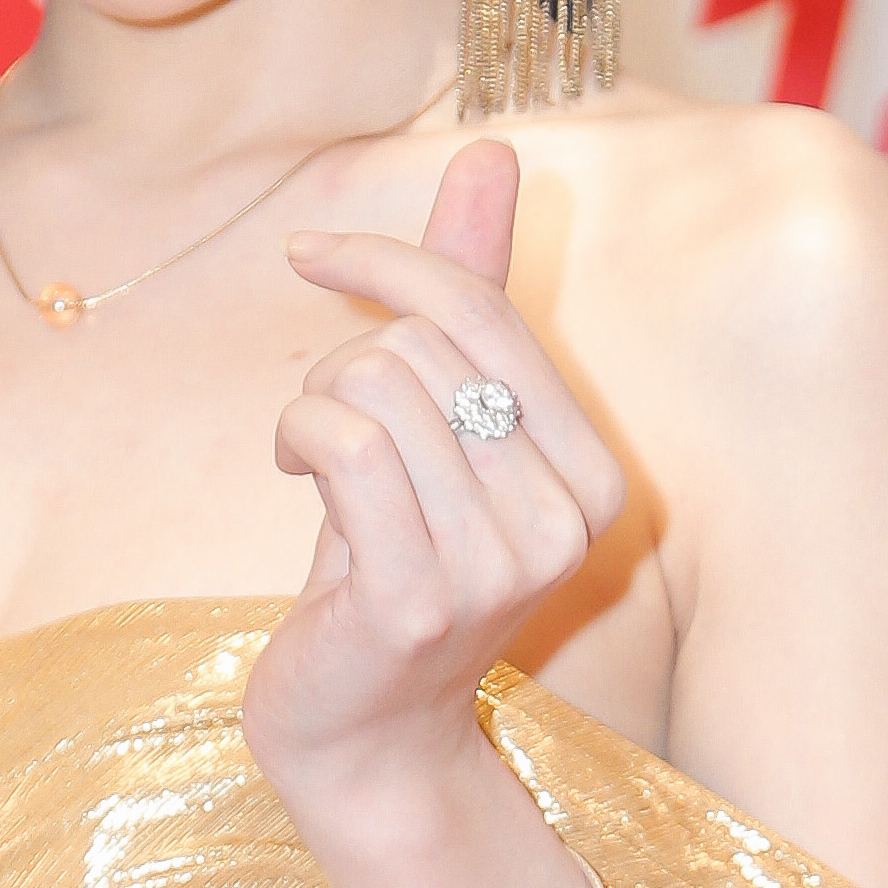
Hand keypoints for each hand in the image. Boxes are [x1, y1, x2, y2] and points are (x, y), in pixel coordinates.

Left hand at [242, 140, 625, 829]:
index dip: (387, 261)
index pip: (482, 308)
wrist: (361, 737)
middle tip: (325, 435)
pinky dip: (294, 439)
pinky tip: (293, 479)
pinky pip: (341, 441)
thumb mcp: (434, 423)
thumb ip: (468, 294)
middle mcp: (570, 515)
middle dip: (341, 366)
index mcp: (594, 471)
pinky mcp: (424, 593)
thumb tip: (494, 150)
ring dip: (313, 410)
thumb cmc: (388, 569)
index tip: (309, 255)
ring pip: (375, 386)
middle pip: (419, 344)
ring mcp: (504, 560)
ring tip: (315, 469)